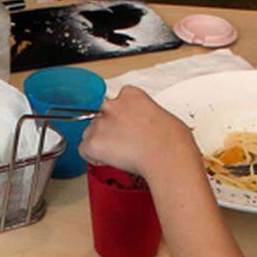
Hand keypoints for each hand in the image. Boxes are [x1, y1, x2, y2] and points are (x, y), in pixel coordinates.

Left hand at [78, 86, 198, 180]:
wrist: (167, 157)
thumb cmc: (172, 141)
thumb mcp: (163, 116)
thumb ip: (146, 116)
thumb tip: (147, 127)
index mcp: (131, 95)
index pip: (115, 102)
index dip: (120, 117)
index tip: (126, 127)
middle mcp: (113, 106)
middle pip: (100, 117)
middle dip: (108, 130)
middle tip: (123, 144)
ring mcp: (101, 124)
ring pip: (89, 133)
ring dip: (100, 143)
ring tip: (119, 155)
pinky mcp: (93, 142)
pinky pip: (83, 150)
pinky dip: (93, 157)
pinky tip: (108, 161)